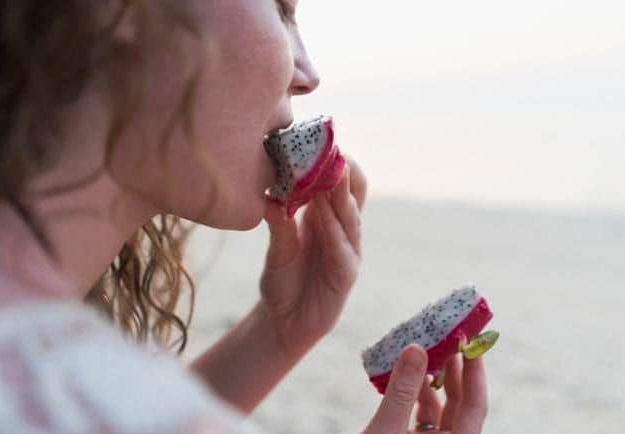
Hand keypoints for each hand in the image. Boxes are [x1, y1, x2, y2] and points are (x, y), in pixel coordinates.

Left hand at [260, 156, 366, 357]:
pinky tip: (322, 213)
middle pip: (354, 193)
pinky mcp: (345, 275)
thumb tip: (271, 196)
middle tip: (330, 148)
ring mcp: (347, 252)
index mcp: (326, 218)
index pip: (341, 182)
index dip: (334, 162)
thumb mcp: (277, 249)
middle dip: (343, 171)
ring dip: (340, 195)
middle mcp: (342, 231)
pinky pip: (343, 248)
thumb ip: (279, 224)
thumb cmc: (282, 281)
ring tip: (330, 173)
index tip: (318, 141)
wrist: (282, 323)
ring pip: (351, 217)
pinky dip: (333, 229)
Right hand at [363, 345, 487, 433]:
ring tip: (422, 353)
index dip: (474, 372)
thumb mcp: (386, 430)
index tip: (470, 342)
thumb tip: (417, 349)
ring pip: (440, 410)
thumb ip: (402, 390)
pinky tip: (404, 376)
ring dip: (431, 381)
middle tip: (448, 339)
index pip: (475, 405)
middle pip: (461, 406)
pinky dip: (414, 395)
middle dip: (453, 371)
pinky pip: (421, 417)